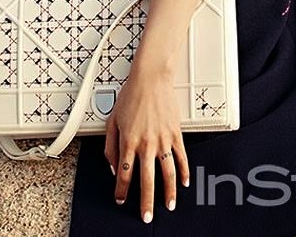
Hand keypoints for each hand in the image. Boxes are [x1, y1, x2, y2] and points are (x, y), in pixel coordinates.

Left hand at [104, 66, 189, 222]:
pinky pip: (181, 157)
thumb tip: (113, 166)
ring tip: (168, 206)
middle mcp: (146, 143)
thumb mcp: (112, 120)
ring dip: (168, 193)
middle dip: (146, 202)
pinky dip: (184, 172)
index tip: (121, 200)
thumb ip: (110, 146)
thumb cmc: (131, 96)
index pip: (124, 174)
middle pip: (146, 180)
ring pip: (167, 173)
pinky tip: (185, 183)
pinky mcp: (175, 134)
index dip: (122, 191)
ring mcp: (163, 140)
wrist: (151, 78)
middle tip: (147, 217)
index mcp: (128, 141)